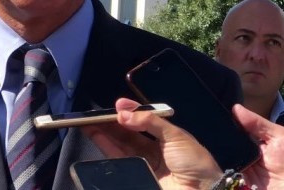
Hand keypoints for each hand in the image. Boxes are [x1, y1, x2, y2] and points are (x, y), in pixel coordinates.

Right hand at [85, 98, 222, 189]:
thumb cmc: (194, 161)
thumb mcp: (176, 135)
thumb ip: (149, 123)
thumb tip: (124, 113)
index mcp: (167, 136)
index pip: (143, 122)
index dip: (129, 113)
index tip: (116, 105)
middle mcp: (154, 149)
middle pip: (128, 134)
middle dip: (110, 123)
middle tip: (93, 114)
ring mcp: (145, 164)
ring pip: (120, 146)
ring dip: (104, 134)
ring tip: (88, 123)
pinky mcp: (139, 177)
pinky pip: (120, 161)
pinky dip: (107, 149)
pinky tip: (97, 138)